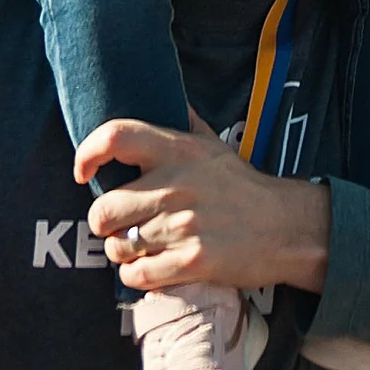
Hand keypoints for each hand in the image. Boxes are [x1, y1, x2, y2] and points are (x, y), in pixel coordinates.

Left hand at [77, 113, 330, 293]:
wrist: (286, 227)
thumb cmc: (244, 186)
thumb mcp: (215, 145)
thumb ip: (186, 123)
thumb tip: (168, 94)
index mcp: (179, 151)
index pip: (116, 136)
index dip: (87, 153)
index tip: (82, 172)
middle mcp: (177, 185)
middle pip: (104, 208)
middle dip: (103, 222)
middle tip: (115, 225)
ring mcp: (184, 225)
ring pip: (118, 245)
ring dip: (120, 251)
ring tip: (135, 248)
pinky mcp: (193, 261)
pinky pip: (138, 274)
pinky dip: (134, 276)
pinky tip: (146, 269)